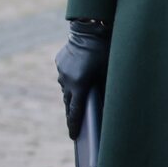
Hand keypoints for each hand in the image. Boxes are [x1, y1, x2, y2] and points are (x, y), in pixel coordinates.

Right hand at [55, 20, 110, 139]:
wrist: (89, 29)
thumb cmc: (105, 52)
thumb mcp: (109, 73)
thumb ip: (105, 91)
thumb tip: (105, 107)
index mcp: (80, 85)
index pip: (75, 111)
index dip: (74, 126)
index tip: (73, 137)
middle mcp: (67, 80)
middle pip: (68, 102)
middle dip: (73, 112)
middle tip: (76, 122)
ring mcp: (61, 71)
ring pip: (66, 88)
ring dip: (73, 94)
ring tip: (80, 98)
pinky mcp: (59, 62)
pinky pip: (65, 75)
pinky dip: (71, 79)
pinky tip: (80, 75)